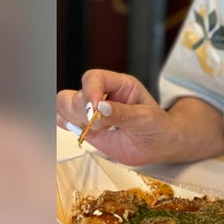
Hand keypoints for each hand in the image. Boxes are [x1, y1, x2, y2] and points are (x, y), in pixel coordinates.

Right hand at [56, 69, 223, 165]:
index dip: (90, 92)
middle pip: (76, 93)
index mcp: (120, 85)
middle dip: (83, 111)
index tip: (95, 110)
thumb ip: (123, 114)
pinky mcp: (86, 127)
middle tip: (99, 126)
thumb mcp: (146, 120)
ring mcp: (92, 111)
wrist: (159, 145)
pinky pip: (64, 120)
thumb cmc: (158, 127)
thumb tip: (100, 108)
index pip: (95, 78)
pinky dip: (66, 126)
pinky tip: (83, 132)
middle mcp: (103, 95)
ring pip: (65, 106)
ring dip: (75, 120)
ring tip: (97, 130)